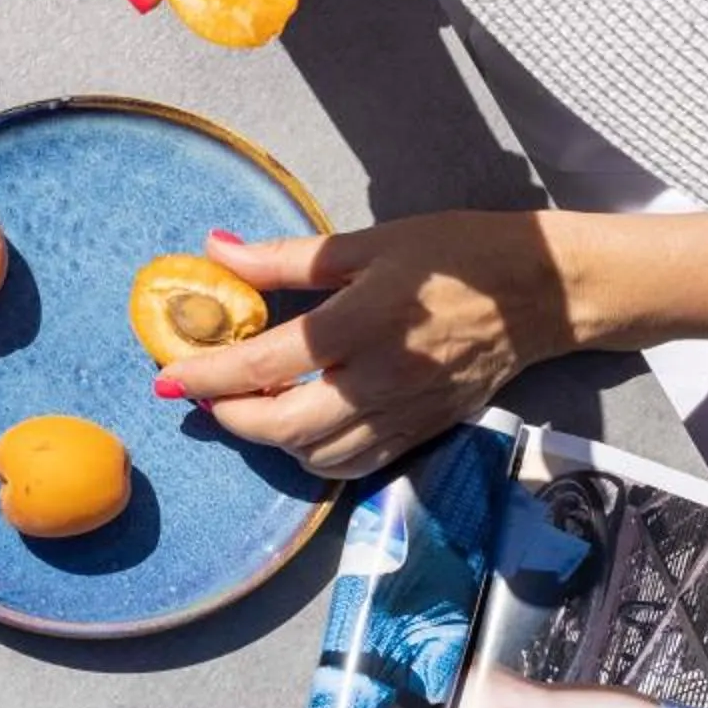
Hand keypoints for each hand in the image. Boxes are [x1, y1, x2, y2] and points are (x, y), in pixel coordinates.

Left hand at [161, 213, 581, 478]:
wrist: (540, 293)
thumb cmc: (455, 256)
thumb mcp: (366, 243)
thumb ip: (285, 258)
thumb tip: (216, 251)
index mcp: (362, 323)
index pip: (265, 363)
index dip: (207, 375)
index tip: (167, 378)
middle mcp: (380, 380)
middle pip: (284, 428)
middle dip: (230, 418)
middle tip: (203, 397)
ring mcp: (403, 414)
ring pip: (316, 456)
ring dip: (270, 441)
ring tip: (249, 408)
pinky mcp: (421, 433)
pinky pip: (353, 464)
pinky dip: (314, 456)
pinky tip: (300, 428)